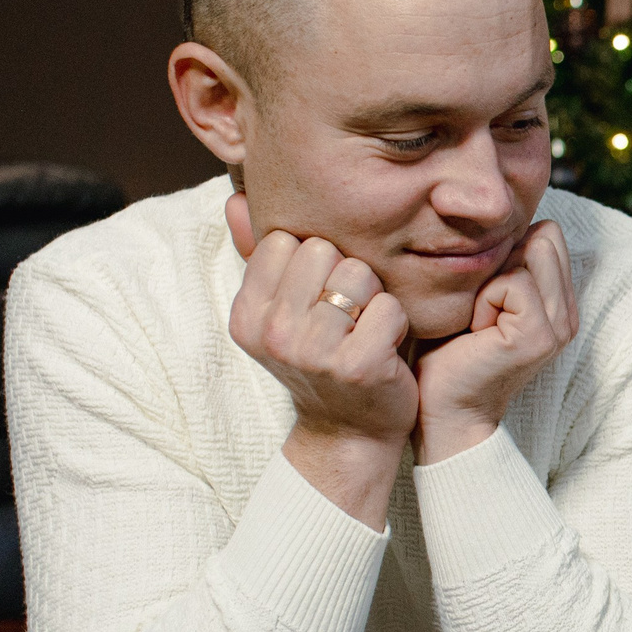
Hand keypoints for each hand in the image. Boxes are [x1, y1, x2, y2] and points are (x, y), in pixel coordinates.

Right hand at [225, 193, 414, 524]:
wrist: (349, 433)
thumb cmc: (323, 361)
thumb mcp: (283, 312)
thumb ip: (261, 256)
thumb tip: (235, 197)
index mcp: (246, 315)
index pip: (285, 240)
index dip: (315, 261)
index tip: (320, 298)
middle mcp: (272, 334)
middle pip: (323, 250)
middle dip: (346, 275)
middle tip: (348, 316)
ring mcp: (312, 353)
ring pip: (358, 274)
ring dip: (374, 298)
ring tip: (365, 329)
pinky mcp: (357, 367)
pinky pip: (390, 307)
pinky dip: (397, 322)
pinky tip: (386, 348)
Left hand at [413, 221, 578, 463]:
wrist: (443, 409)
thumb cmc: (448, 351)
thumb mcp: (480, 295)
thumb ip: (501, 263)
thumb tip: (495, 219)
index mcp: (559, 302)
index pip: (547, 234)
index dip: (508, 249)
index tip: (485, 293)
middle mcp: (568, 313)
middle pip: (545, 235)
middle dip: (502, 261)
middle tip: (481, 306)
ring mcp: (560, 325)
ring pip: (530, 252)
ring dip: (491, 281)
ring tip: (479, 320)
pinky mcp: (540, 335)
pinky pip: (512, 281)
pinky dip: (484, 300)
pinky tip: (476, 332)